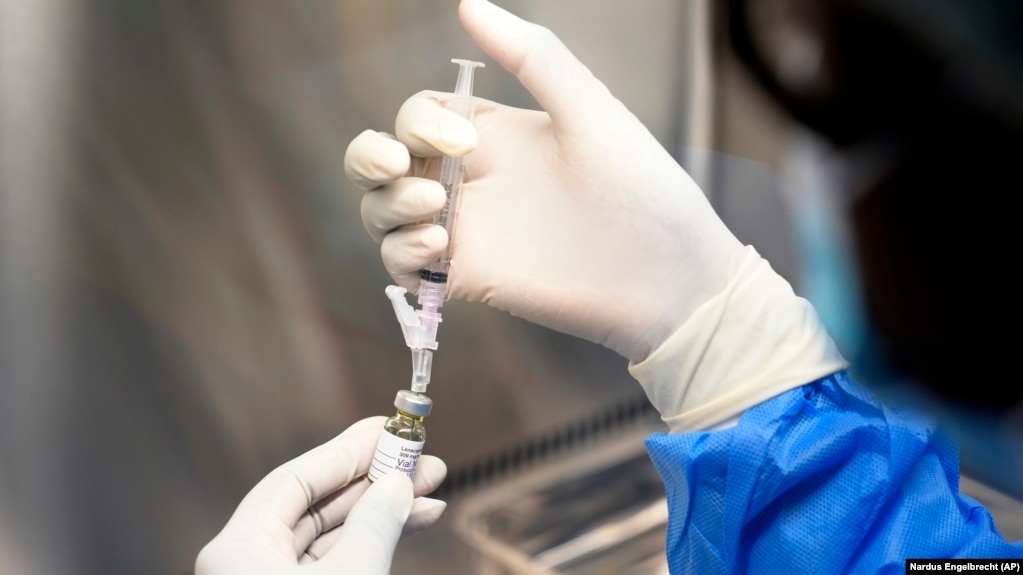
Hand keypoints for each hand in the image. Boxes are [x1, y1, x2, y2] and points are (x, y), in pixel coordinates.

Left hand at [195, 417, 446, 574]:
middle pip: (316, 504)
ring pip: (332, 535)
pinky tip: (414, 524)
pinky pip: (337, 562)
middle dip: (375, 481)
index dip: (347, 451)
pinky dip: (374, 543)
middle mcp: (249, 563)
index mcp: (238, 550)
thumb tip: (397, 484)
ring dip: (383, 512)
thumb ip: (375, 526)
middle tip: (420, 459)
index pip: (295, 480)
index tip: (390, 428)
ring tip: (431, 490)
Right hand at [345, 0, 844, 430]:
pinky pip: (404, 267)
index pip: (417, 117)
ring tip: (435, 211)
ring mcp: (467, 231)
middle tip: (396, 165)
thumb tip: (468, 3)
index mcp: (492, 135)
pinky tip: (438, 249)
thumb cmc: (643, 186)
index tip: (464, 140)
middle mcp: (470, 180)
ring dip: (387, 208)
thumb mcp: (589, 110)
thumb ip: (532, 56)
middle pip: (382, 164)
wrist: (669, 276)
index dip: (419, 123)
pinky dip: (401, 255)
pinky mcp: (469, 278)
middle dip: (367, 158)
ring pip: (383, 214)